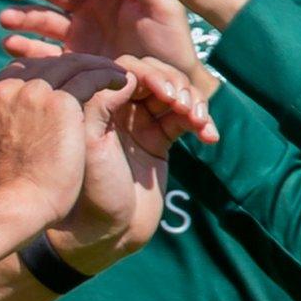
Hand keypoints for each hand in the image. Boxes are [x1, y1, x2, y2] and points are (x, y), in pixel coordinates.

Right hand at [0, 54, 123, 223]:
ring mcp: (33, 92)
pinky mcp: (61, 102)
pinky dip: (108, 76)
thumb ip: (1, 131)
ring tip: (115, 73)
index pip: (22, 72)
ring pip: (71, 65)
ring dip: (95, 66)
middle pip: (47, 65)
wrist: (13, 207)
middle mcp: (9, 88)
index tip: (67, 82)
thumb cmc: (4, 193)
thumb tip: (8, 134)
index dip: (48, 73)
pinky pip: (90, 78)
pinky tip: (123, 82)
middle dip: (73, 66)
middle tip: (97, 71)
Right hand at [2, 0, 219, 140]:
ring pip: (43, 18)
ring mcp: (80, 34)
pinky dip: (26, 46)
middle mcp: (91, 8)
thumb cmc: (174, 48)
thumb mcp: (165, 9)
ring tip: (5, 21)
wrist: (173, 92)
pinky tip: (11, 46)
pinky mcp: (74, 61)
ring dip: (22, 15)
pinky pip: (44, 50)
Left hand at [47, 53, 206, 269]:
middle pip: (156, 76)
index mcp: (97, 102)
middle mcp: (118, 108)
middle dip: (175, 85)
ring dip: (193, 101)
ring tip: (198, 122)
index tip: (163, 93)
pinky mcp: (160, 140)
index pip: (128, 69)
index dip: (150, 74)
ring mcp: (141, 123)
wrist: (107, 232)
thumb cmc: (92, 189)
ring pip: (175, 94)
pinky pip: (186, 119)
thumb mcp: (90, 143)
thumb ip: (101, 102)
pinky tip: (210, 137)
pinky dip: (202, 122)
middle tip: (183, 106)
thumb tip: (128, 73)